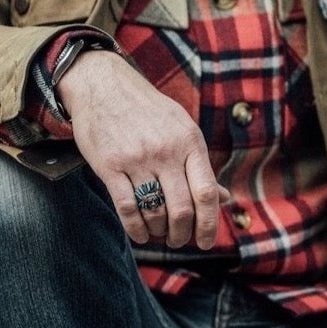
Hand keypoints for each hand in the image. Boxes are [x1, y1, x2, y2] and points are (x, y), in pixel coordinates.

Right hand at [56, 50, 231, 249]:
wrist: (103, 85)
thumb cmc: (148, 112)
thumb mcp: (182, 130)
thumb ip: (200, 166)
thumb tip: (223, 198)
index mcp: (189, 142)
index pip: (206, 193)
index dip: (209, 224)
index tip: (206, 242)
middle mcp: (165, 151)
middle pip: (182, 209)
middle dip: (182, 234)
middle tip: (178, 240)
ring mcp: (137, 158)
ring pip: (155, 212)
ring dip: (159, 232)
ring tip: (159, 233)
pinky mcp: (110, 165)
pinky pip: (127, 208)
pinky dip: (136, 229)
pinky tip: (140, 234)